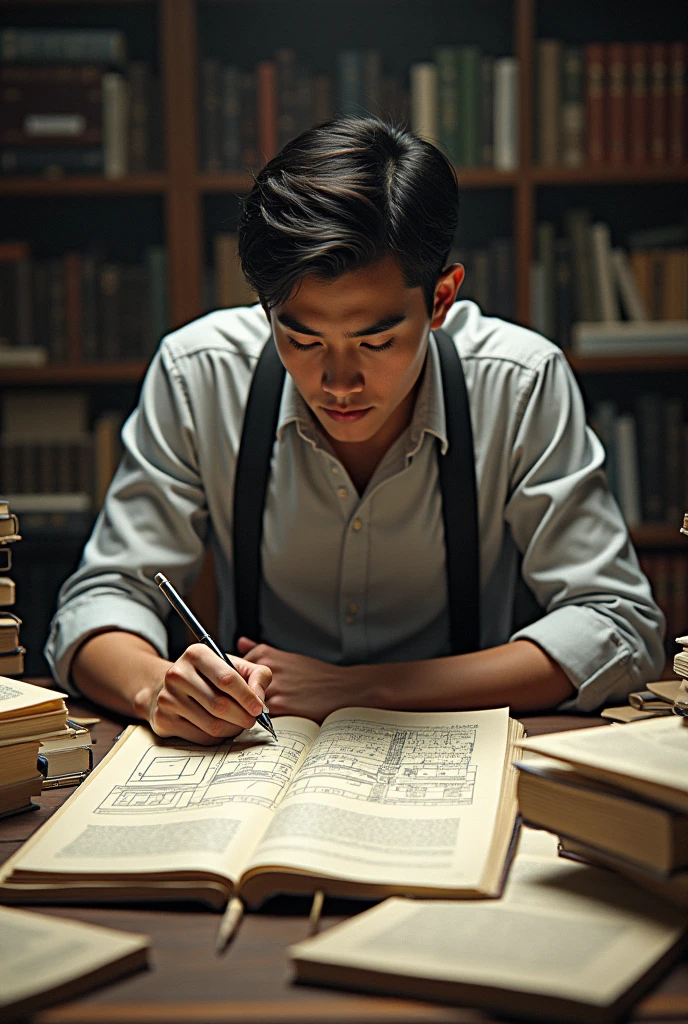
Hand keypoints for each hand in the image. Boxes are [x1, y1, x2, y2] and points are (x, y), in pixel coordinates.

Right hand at [145, 643, 271, 744]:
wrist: (171, 686)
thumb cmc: (209, 676)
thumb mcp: (235, 666)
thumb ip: (257, 675)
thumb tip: (260, 699)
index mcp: (196, 654)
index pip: (227, 679)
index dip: (247, 697)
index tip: (258, 708)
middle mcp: (178, 674)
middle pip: (220, 705)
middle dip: (242, 716)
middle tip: (252, 720)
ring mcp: (168, 697)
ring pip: (212, 724)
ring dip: (232, 729)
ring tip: (238, 724)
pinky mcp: (163, 719)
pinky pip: (201, 737)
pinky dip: (218, 737)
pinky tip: (221, 728)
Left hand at [236, 636, 359, 721]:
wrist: (344, 689)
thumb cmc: (316, 675)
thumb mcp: (289, 656)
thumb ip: (261, 650)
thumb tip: (240, 642)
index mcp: (266, 654)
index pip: (233, 669)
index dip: (235, 682)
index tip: (240, 688)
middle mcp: (266, 668)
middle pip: (236, 687)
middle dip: (238, 697)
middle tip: (244, 704)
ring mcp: (273, 688)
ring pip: (245, 703)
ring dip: (246, 710)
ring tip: (253, 715)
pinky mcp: (280, 707)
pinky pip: (258, 716)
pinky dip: (258, 720)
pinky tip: (266, 722)